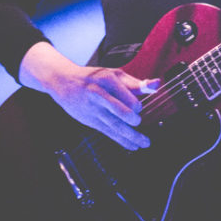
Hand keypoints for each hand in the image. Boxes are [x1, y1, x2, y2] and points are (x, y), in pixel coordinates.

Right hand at [19, 42, 159, 150]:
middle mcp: (99, 93)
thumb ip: (134, 83)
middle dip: (132, 120)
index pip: (127, 95)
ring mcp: (92, 108)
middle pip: (120, 111)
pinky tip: (131, 145)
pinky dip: (121, 140)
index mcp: (107, 79)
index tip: (138, 108)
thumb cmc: (94, 77)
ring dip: (130, 136)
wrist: (63, 81)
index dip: (135, 104)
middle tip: (138, 122)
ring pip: (114, 125)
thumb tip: (156, 85)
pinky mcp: (89, 120)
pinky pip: (107, 132)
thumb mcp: (113, 74)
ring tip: (144, 143)